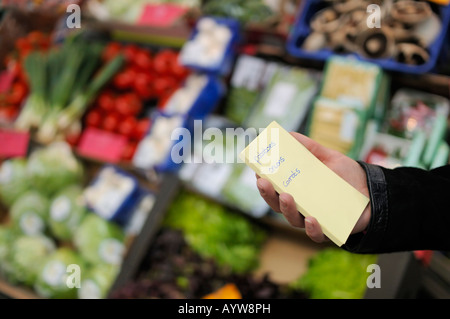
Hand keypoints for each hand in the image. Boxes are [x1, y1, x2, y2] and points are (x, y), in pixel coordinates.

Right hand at [256, 132, 370, 243]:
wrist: (373, 191)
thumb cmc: (346, 175)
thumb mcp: (328, 157)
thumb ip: (310, 148)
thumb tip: (289, 134)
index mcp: (296, 190)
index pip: (274, 188)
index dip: (263, 182)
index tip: (257, 171)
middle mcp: (300, 206)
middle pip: (278, 204)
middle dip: (268, 194)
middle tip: (263, 182)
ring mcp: (313, 219)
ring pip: (293, 219)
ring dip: (287, 209)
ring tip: (286, 196)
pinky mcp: (329, 230)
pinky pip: (316, 234)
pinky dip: (312, 228)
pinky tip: (312, 219)